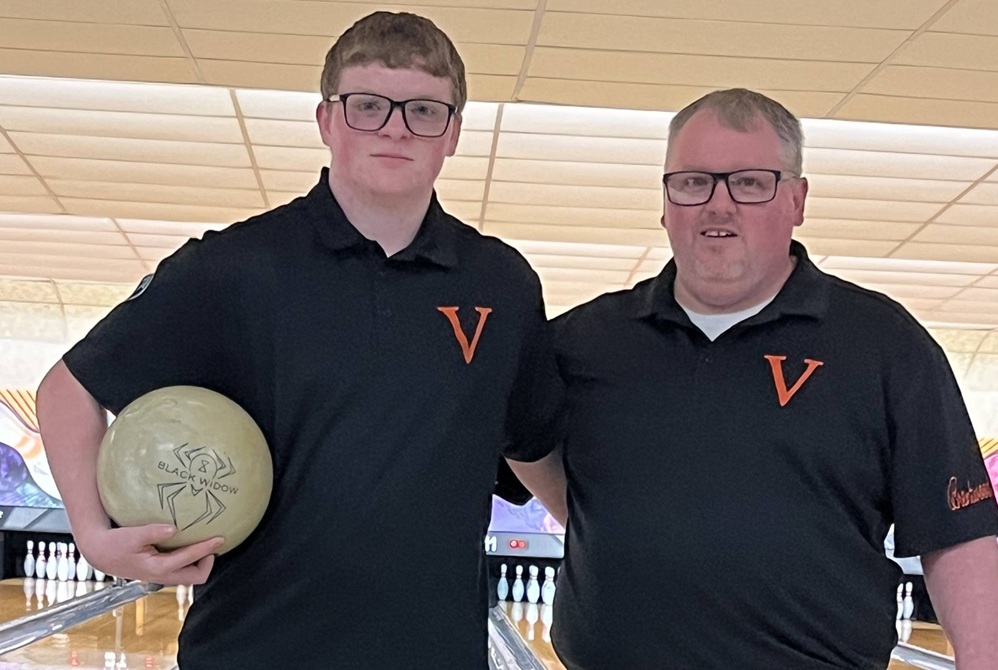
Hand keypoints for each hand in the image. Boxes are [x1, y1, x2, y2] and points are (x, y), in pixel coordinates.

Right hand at [77, 524, 222, 584]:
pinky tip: (190, 544)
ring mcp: (161, 576)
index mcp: (158, 568)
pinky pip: (182, 570)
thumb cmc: (115, 543)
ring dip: (201, 562)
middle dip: (208, 562)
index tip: (220, 538)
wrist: (101, 553)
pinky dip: (191, 560)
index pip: (190, 559)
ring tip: (205, 544)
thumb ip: (153, 532)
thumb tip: (174, 528)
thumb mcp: (132, 535)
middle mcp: (162, 576)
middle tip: (213, 543)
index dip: (207, 549)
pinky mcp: (160, 572)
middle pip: (196, 577)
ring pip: (190, 576)